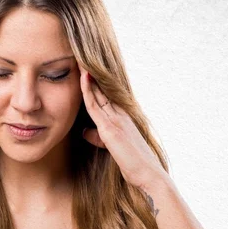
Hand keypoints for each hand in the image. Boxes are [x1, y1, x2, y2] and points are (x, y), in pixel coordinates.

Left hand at [78, 63, 166, 189]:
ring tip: (79, 58)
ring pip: (99, 93)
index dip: (96, 80)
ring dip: (89, 76)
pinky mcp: (110, 129)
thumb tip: (84, 132)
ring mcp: (116, 120)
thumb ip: (98, 138)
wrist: (148, 174)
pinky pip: (95, 106)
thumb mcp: (112, 147)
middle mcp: (121, 114)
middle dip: (91, 73)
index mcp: (123, 117)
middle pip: (103, 88)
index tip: (85, 66)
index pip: (106, 94)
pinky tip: (82, 78)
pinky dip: (88, 91)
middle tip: (81, 54)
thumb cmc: (133, 164)